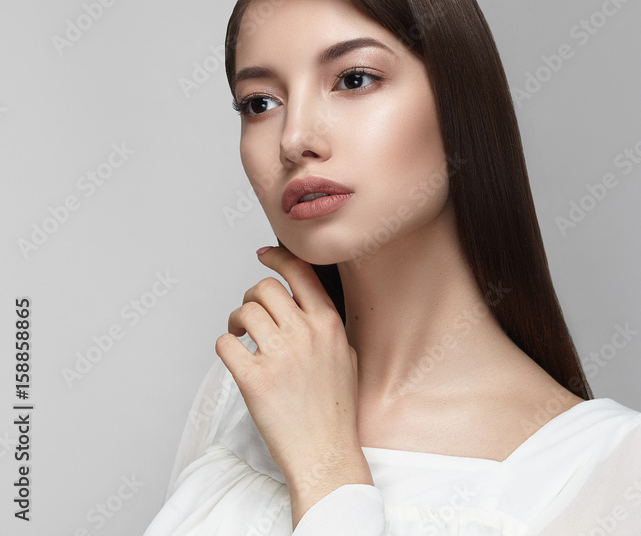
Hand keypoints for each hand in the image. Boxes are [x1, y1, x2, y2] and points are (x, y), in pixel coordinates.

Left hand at [215, 245, 372, 525]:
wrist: (326, 453)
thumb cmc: (336, 411)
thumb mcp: (347, 358)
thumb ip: (328, 328)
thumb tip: (303, 305)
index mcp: (330, 325)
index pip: (300, 273)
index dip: (278, 258)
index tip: (264, 255)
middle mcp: (306, 334)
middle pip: (266, 288)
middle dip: (252, 295)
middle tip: (250, 314)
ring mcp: (280, 356)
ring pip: (244, 311)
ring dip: (236, 320)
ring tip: (240, 335)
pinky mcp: (254, 379)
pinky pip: (226, 344)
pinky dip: (225, 345)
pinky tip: (235, 357)